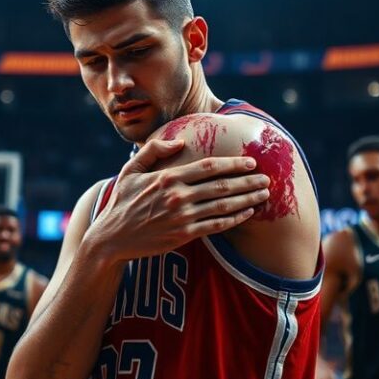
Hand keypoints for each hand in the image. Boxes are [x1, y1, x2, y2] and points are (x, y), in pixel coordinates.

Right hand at [88, 139, 269, 262]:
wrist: (111, 238)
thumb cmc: (121, 202)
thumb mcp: (130, 170)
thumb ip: (154, 150)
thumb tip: (179, 140)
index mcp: (168, 177)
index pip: (209, 167)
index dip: (233, 164)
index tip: (250, 162)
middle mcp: (178, 196)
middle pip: (222, 186)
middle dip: (248, 181)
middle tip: (266, 178)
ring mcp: (182, 217)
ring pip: (223, 206)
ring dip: (247, 199)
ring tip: (263, 194)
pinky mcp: (183, 236)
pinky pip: (216, 227)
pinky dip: (234, 219)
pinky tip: (247, 213)